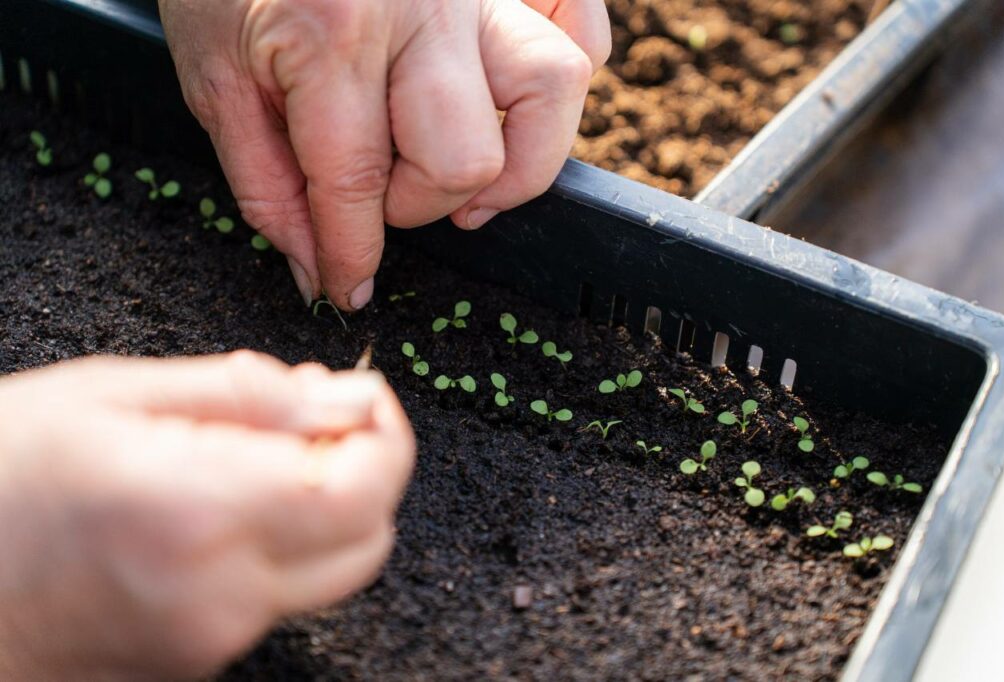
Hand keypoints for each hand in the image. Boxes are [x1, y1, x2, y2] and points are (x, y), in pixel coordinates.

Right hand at [0, 352, 414, 679]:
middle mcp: (221, 589)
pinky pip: (280, 593)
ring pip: (333, 568)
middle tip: (315, 417)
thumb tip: (342, 397)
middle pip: (369, 536)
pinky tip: (228, 500)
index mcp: (200, 509)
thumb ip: (247, 395)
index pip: (366, 487)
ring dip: (328, 506)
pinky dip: (284, 541)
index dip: (387, 433)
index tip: (363, 396)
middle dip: (366, 468)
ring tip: (259, 454)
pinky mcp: (199, 657)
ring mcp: (213, 635)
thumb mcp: (114, 395)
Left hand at [158, 0, 609, 309]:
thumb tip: (318, 272)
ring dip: (515, 158)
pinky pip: (581, 27)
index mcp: (332, 34)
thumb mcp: (215, 81)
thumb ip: (268, 186)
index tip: (347, 288)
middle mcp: (421, 5)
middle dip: (418, 202)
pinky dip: (565, 70)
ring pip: (553, 86)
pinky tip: (507, 102)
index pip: (358, 185)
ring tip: (463, 171)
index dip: (352, 257)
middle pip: (466, 157)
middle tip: (382, 191)